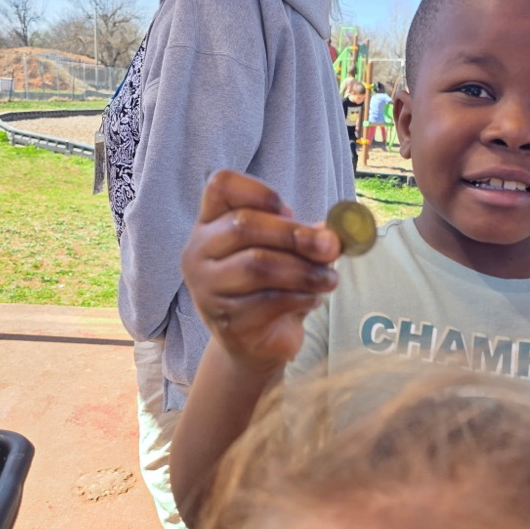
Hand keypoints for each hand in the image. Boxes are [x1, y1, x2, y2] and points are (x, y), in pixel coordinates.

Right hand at [181, 171, 340, 368]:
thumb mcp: (286, 252)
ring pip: (257, 266)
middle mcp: (198, 252)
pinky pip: (269, 301)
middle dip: (294, 235)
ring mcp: (207, 289)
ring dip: (304, 271)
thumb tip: (331, 233)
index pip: (221, 186)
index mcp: (210, 224)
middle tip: (331, 246)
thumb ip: (303, 236)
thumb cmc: (271, 286)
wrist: (256, 342)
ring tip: (330, 279)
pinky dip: (301, 297)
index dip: (258, 191)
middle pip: (243, 225)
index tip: (288, 209)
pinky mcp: (227, 321)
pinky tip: (313, 299)